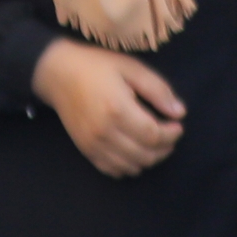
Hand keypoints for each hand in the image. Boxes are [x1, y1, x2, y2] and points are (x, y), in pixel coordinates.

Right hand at [35, 39, 184, 176]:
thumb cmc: (96, 66)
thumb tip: (179, 112)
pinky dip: (129, 166)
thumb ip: (157, 89)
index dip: (172, 134)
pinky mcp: (86, 150)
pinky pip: (113, 170)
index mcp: (118, 108)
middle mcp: (105, 131)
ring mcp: (93, 144)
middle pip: (145, 155)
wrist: (57, 73)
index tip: (177, 125)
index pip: (154, 135)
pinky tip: (134, 151)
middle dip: (165, 148)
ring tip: (153, 142)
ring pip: (132, 166)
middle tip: (169, 135)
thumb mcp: (131, 68)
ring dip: (149, 158)